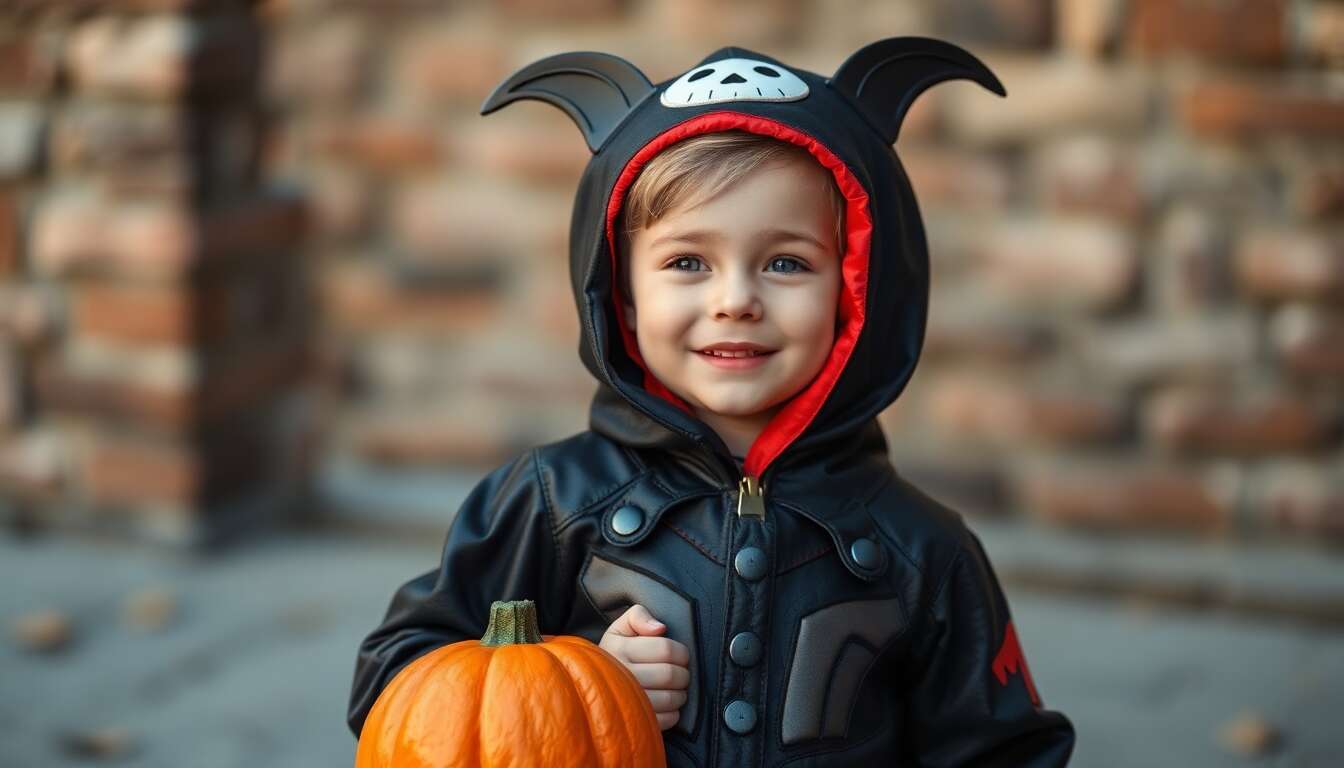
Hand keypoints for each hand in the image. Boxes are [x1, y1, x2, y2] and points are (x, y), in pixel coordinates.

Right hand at [599, 603, 689, 730]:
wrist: (591, 682)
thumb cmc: (615, 652)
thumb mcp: (622, 627)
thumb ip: (639, 616)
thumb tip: (660, 628)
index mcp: (620, 648)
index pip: (666, 649)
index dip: (681, 652)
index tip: (679, 655)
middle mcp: (620, 675)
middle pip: (670, 675)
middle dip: (683, 673)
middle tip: (680, 673)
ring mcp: (625, 701)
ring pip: (669, 698)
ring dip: (680, 694)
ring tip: (675, 689)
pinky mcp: (632, 721)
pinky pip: (664, 720)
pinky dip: (673, 713)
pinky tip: (667, 705)